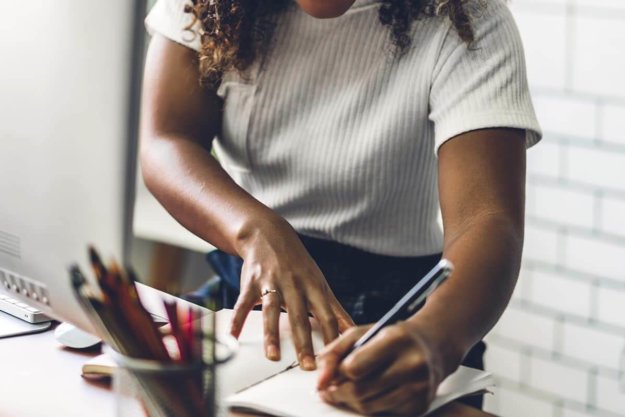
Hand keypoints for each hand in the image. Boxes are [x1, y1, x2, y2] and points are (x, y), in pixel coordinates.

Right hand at [230, 216, 354, 369]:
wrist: (268, 234)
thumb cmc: (298, 264)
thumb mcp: (320, 283)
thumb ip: (335, 309)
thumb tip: (355, 331)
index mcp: (314, 287)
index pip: (327, 316)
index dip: (333, 338)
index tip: (335, 360)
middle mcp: (294, 285)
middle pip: (300, 317)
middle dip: (304, 343)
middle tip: (308, 366)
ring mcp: (271, 283)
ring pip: (272, 311)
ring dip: (272, 334)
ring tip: (273, 356)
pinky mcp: (251, 283)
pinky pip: (242, 304)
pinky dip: (236, 320)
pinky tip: (231, 338)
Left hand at [317, 322, 444, 415]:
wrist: (433, 345)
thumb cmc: (394, 337)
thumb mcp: (363, 332)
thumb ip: (336, 350)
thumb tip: (320, 379)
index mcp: (396, 340)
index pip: (354, 368)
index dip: (337, 373)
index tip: (331, 374)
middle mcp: (411, 364)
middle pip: (360, 391)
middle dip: (338, 393)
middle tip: (329, 390)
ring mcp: (419, 388)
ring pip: (370, 408)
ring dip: (351, 402)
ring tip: (345, 392)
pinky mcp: (421, 405)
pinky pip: (384, 414)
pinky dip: (370, 408)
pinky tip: (368, 395)